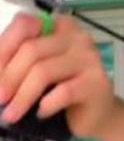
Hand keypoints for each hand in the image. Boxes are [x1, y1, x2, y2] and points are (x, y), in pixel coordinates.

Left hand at [0, 13, 115, 140]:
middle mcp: (75, 37)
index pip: (24, 25)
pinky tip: (41, 112)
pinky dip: (47, 104)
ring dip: (22, 97)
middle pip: (31, 50)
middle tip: (0, 99)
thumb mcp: (36, 70)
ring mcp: (89, 58)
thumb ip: (17, 61)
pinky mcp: (97, 82)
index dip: (3, 49)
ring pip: (44, 71)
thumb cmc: (64, 91)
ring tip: (13, 114)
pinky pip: (64, 91)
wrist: (97, 115)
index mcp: (57, 26)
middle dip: (9, 78)